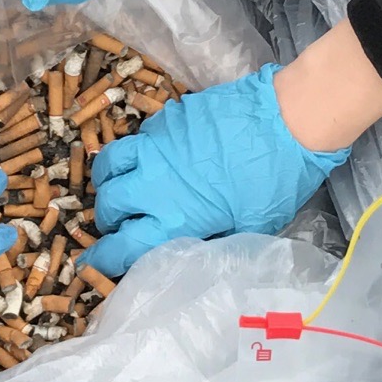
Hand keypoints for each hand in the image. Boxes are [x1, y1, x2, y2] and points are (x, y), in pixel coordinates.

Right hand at [84, 64, 345, 276]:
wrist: (285, 119)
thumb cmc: (275, 181)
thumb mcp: (251, 228)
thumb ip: (214, 241)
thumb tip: (195, 251)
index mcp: (173, 220)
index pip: (119, 247)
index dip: (103, 259)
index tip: (96, 263)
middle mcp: (154, 185)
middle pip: (108, 205)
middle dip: (108, 219)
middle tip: (121, 223)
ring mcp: (155, 147)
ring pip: (109, 165)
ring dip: (109, 181)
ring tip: (122, 186)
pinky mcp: (165, 119)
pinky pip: (136, 138)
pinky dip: (136, 152)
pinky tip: (155, 156)